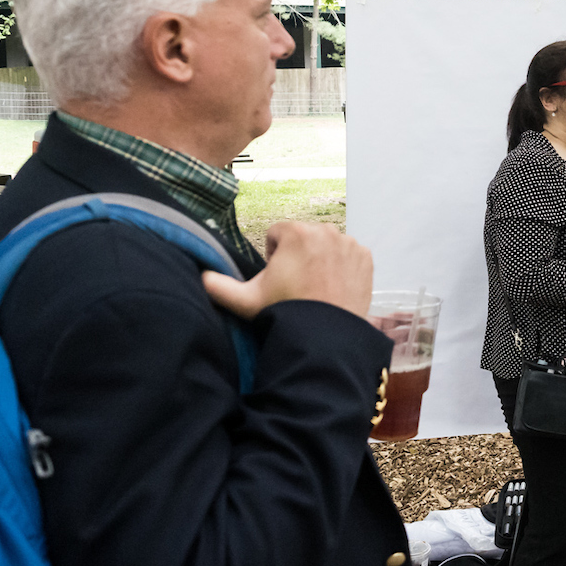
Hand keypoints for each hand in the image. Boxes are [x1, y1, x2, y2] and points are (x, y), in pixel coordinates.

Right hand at [203, 221, 374, 319]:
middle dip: (298, 255)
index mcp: (296, 232)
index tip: (278, 277)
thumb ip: (218, 286)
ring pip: (327, 245)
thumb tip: (200, 277)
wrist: (325, 335)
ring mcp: (349, 243)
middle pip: (304, 237)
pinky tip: (334, 287)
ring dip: (321, 259)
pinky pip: (349, 255)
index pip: (278, 233)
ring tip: (316, 287)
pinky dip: (342, 267)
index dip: (274, 255)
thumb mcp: (246, 301)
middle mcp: (325, 230)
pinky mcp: (365, 257)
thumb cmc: (285, 314)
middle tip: (296, 284)